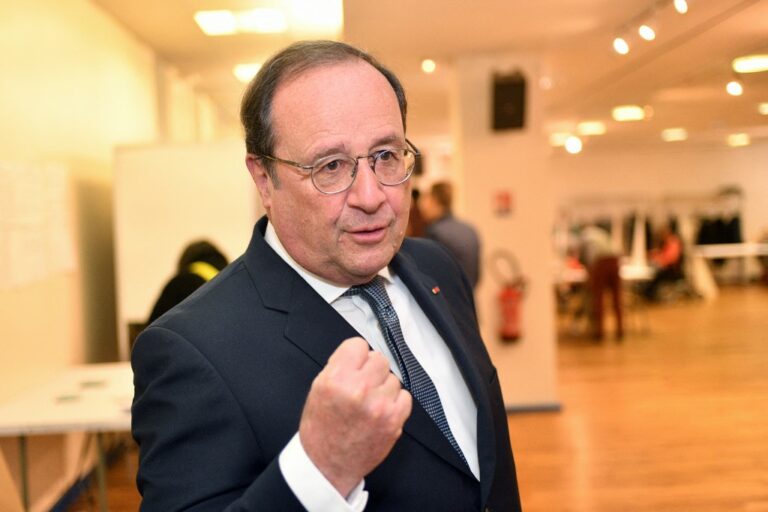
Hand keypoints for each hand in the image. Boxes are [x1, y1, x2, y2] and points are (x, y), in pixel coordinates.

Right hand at [299, 337, 411, 496]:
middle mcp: (359, 389)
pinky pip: (405, 396)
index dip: (355, 356)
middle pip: (379, 359)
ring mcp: (379, 405)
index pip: (358, 345)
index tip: (354, 365)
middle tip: (361, 386)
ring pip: (393, 378)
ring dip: (383, 387)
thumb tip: (358, 354)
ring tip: (369, 403)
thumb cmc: (321, 429)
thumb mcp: (318, 389)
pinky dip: (395, 402)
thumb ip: (338, 367)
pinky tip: (380, 411)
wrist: (327, 465)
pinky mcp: (394, 420)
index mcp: (336, 379)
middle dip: (370, 370)